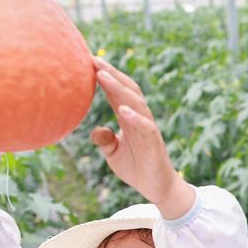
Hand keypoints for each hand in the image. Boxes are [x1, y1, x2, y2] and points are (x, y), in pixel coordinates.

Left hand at [90, 56, 193, 217]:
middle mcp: (140, 119)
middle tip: (94, 59)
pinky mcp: (154, 144)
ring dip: (118, 88)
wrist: (158, 188)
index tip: (89, 61)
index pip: (117, 92)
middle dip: (112, 74)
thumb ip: (104, 140)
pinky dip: (134, 117)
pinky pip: (146, 127)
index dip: (105, 77)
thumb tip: (95, 130)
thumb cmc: (137, 167)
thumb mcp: (114, 153)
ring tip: (103, 76)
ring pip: (136, 103)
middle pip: (128, 90)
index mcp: (130, 118)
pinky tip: (122, 109)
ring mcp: (148, 129)